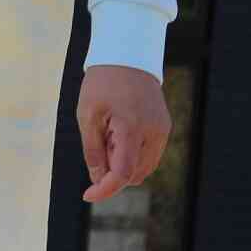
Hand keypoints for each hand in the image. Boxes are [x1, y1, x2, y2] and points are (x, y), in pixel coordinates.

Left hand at [77, 65, 170, 202]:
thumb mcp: (87, 117)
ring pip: (143, 168)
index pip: (123, 173)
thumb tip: (98, 179)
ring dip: (122, 166)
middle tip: (97, 148)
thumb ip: (93, 151)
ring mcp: (162, 130)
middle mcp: (154, 132)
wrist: (128, 56)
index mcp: (133, 128)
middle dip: (111, 175)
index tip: (87, 195)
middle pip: (134, 174)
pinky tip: (117, 137)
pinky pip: (148, 155)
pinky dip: (131, 157)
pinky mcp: (164, 128)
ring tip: (107, 138)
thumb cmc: (103, 83)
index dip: (105, 189)